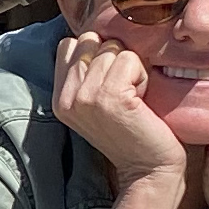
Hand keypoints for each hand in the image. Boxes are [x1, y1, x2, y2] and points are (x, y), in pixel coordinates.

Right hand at [54, 33, 185, 188]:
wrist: (148, 171)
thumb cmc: (132, 134)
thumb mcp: (97, 104)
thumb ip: (87, 74)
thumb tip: (96, 37)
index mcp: (60, 97)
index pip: (71, 44)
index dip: (97, 54)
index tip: (111, 84)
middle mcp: (67, 96)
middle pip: (91, 40)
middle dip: (113, 57)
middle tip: (124, 92)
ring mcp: (85, 96)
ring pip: (112, 47)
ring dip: (131, 68)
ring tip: (133, 98)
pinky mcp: (109, 97)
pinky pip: (129, 59)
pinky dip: (141, 76)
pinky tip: (141, 101)